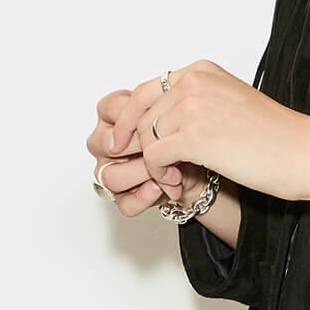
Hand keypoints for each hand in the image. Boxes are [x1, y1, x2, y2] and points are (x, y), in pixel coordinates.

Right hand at [87, 88, 189, 215]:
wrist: (204, 162)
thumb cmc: (187, 134)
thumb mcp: (178, 114)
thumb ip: (164, 107)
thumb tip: (161, 109)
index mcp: (116, 115)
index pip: (111, 109)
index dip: (132, 115)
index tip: (156, 121)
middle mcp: (108, 142)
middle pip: (106, 144)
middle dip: (138, 146)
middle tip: (166, 147)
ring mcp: (112, 170)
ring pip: (111, 176)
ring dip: (142, 173)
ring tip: (170, 170)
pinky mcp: (124, 197)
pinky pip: (124, 202)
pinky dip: (143, 197)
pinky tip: (160, 189)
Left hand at [106, 62, 309, 207]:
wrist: (302, 153)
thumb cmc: (275, 136)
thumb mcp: (228, 103)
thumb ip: (194, 103)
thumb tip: (154, 122)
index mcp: (201, 71)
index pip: (145, 91)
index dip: (132, 121)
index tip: (127, 143)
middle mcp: (193, 82)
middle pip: (141, 117)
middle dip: (142, 147)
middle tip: (161, 170)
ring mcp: (192, 107)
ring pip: (145, 138)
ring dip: (155, 165)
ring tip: (176, 179)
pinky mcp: (194, 136)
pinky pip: (153, 157)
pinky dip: (160, 175)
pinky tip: (179, 183)